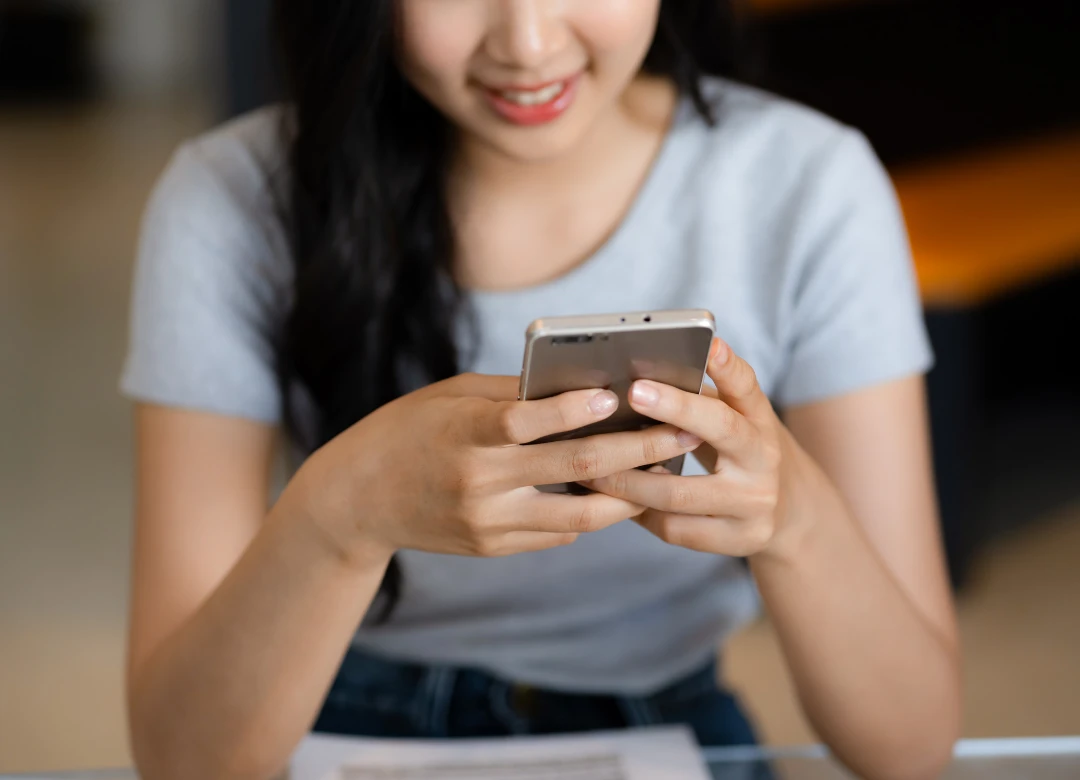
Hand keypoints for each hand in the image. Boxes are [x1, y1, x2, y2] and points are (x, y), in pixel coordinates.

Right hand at [288, 374, 703, 562]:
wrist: (359, 499)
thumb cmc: (408, 431)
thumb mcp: (450, 398)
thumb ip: (511, 395)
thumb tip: (578, 387)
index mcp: (465, 433)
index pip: (528, 420)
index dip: (576, 409)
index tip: (620, 394)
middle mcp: (479, 482)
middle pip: (573, 466)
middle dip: (637, 449)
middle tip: (683, 433)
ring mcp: (488, 522)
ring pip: (580, 514)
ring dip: (628, 492)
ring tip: (664, 469)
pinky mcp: (492, 547)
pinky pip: (558, 532)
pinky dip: (589, 511)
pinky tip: (614, 491)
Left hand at [582, 339, 812, 559]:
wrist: (788, 512)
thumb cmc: (739, 452)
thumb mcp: (734, 420)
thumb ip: (700, 399)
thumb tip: (633, 376)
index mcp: (760, 419)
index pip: (747, 386)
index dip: (729, 365)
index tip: (711, 344)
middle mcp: (764, 458)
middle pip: (720, 429)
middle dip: (675, 408)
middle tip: (633, 392)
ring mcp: (754, 503)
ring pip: (679, 492)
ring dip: (628, 480)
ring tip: (590, 467)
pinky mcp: (740, 539)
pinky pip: (675, 528)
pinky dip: (640, 513)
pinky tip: (615, 501)